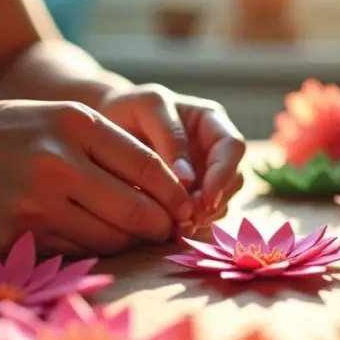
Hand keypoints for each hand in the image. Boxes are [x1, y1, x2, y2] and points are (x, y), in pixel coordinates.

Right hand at [0, 100, 194, 255]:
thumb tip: (165, 188)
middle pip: (135, 209)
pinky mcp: (14, 235)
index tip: (186, 206)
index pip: (147, 166)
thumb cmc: (2, 133)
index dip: (174, 193)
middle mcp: (58, 161)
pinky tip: (81, 235)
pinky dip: (86, 249)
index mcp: (74, 123)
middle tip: (166, 230)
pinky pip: (71, 251)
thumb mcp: (55, 118)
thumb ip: (105, 145)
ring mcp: (34, 202)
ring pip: (108, 238)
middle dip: (159, 226)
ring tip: (125, 234)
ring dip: (125, 242)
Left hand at [98, 84, 246, 231]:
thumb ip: (170, 136)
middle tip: (191, 219)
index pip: (232, 147)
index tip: (206, 198)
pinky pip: (201, 214)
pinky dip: (192, 224)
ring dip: (205, 217)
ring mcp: (204, 174)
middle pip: (233, 179)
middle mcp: (213, 149)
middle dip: (216, 201)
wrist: (107, 125)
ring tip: (181, 228)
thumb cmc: (128, 109)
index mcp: (211, 121)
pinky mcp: (190, 195)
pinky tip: (175, 230)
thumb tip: (189, 180)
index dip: (224, 173)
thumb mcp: (147, 108)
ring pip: (221, 200)